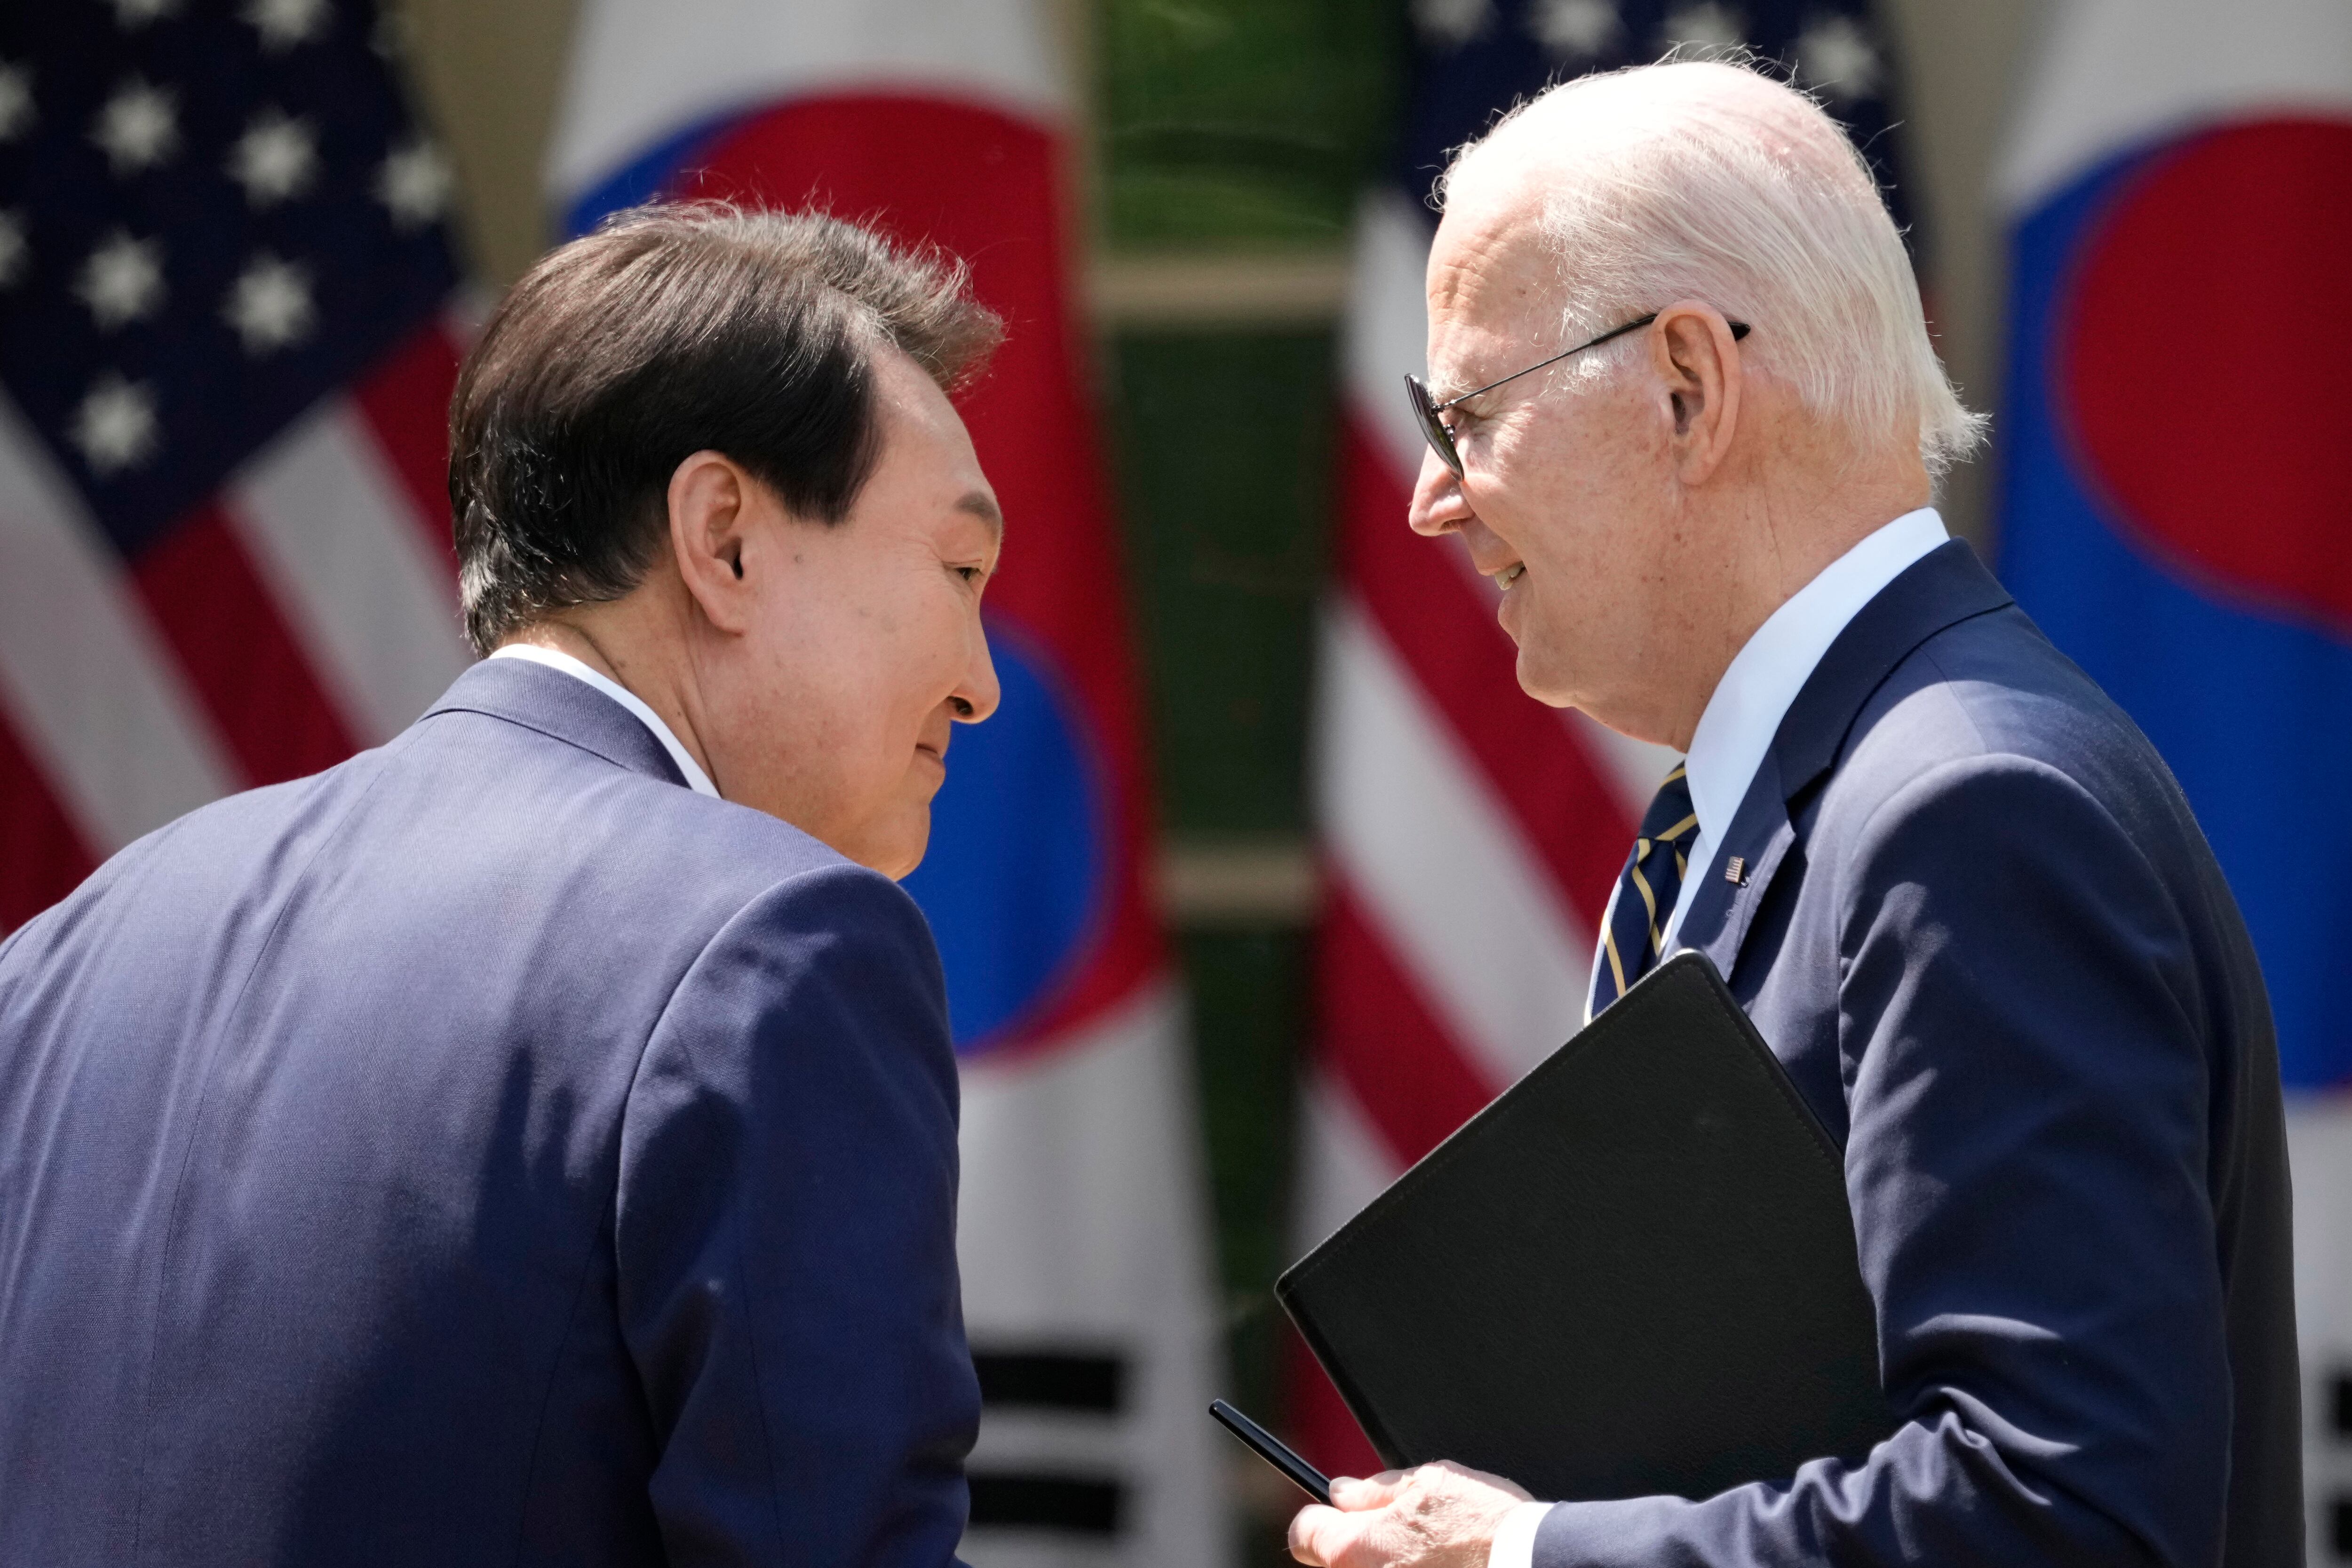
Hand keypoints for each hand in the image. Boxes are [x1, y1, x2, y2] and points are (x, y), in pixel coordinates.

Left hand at [1287, 1461, 1531, 1567]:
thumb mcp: (1431, 1483)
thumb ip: (1377, 1489)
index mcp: (1356, 1549)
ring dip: (1389, 1566)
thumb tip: (1344, 1491)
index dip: (1322, 1520)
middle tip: (1404, 1538)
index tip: (1341, 1517)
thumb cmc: (1486, 1527)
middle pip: (1338, 1564)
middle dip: (1362, 1547)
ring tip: (1436, 1558)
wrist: (1533, 1567)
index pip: (1305, 1534)